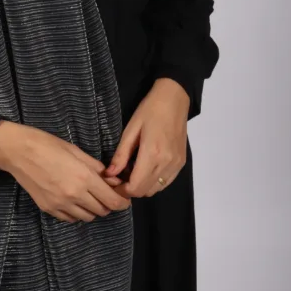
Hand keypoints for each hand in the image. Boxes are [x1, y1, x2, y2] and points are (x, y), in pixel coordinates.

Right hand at [0, 121, 131, 222]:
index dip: (122, 202)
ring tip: (88, 196)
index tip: (124, 198)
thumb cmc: (48, 145)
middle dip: (108, 204)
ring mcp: (60, 205)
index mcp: (84, 178)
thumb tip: (113, 180)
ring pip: (87, 217)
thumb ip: (96, 168)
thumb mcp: (76, 151)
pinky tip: (73, 200)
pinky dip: (77, 212)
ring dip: (93, 209)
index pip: (112, 201)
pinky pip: (71, 218)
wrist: (18, 151)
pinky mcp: (48, 209)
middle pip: (102, 211)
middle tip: (105, 193)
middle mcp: (74, 195)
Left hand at [102, 78, 189, 198]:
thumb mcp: (130, 129)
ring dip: (142, 186)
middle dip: (130, 189)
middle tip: (119, 176)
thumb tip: (110, 174)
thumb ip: (121, 154)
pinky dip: (154, 181)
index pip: (136, 187)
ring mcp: (176, 165)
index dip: (122, 190)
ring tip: (132, 171)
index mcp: (152, 154)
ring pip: (156, 189)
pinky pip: (166, 182)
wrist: (174, 99)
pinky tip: (146, 168)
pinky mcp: (181, 163)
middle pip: (145, 191)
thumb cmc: (149, 110)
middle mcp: (166, 163)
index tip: (112, 182)